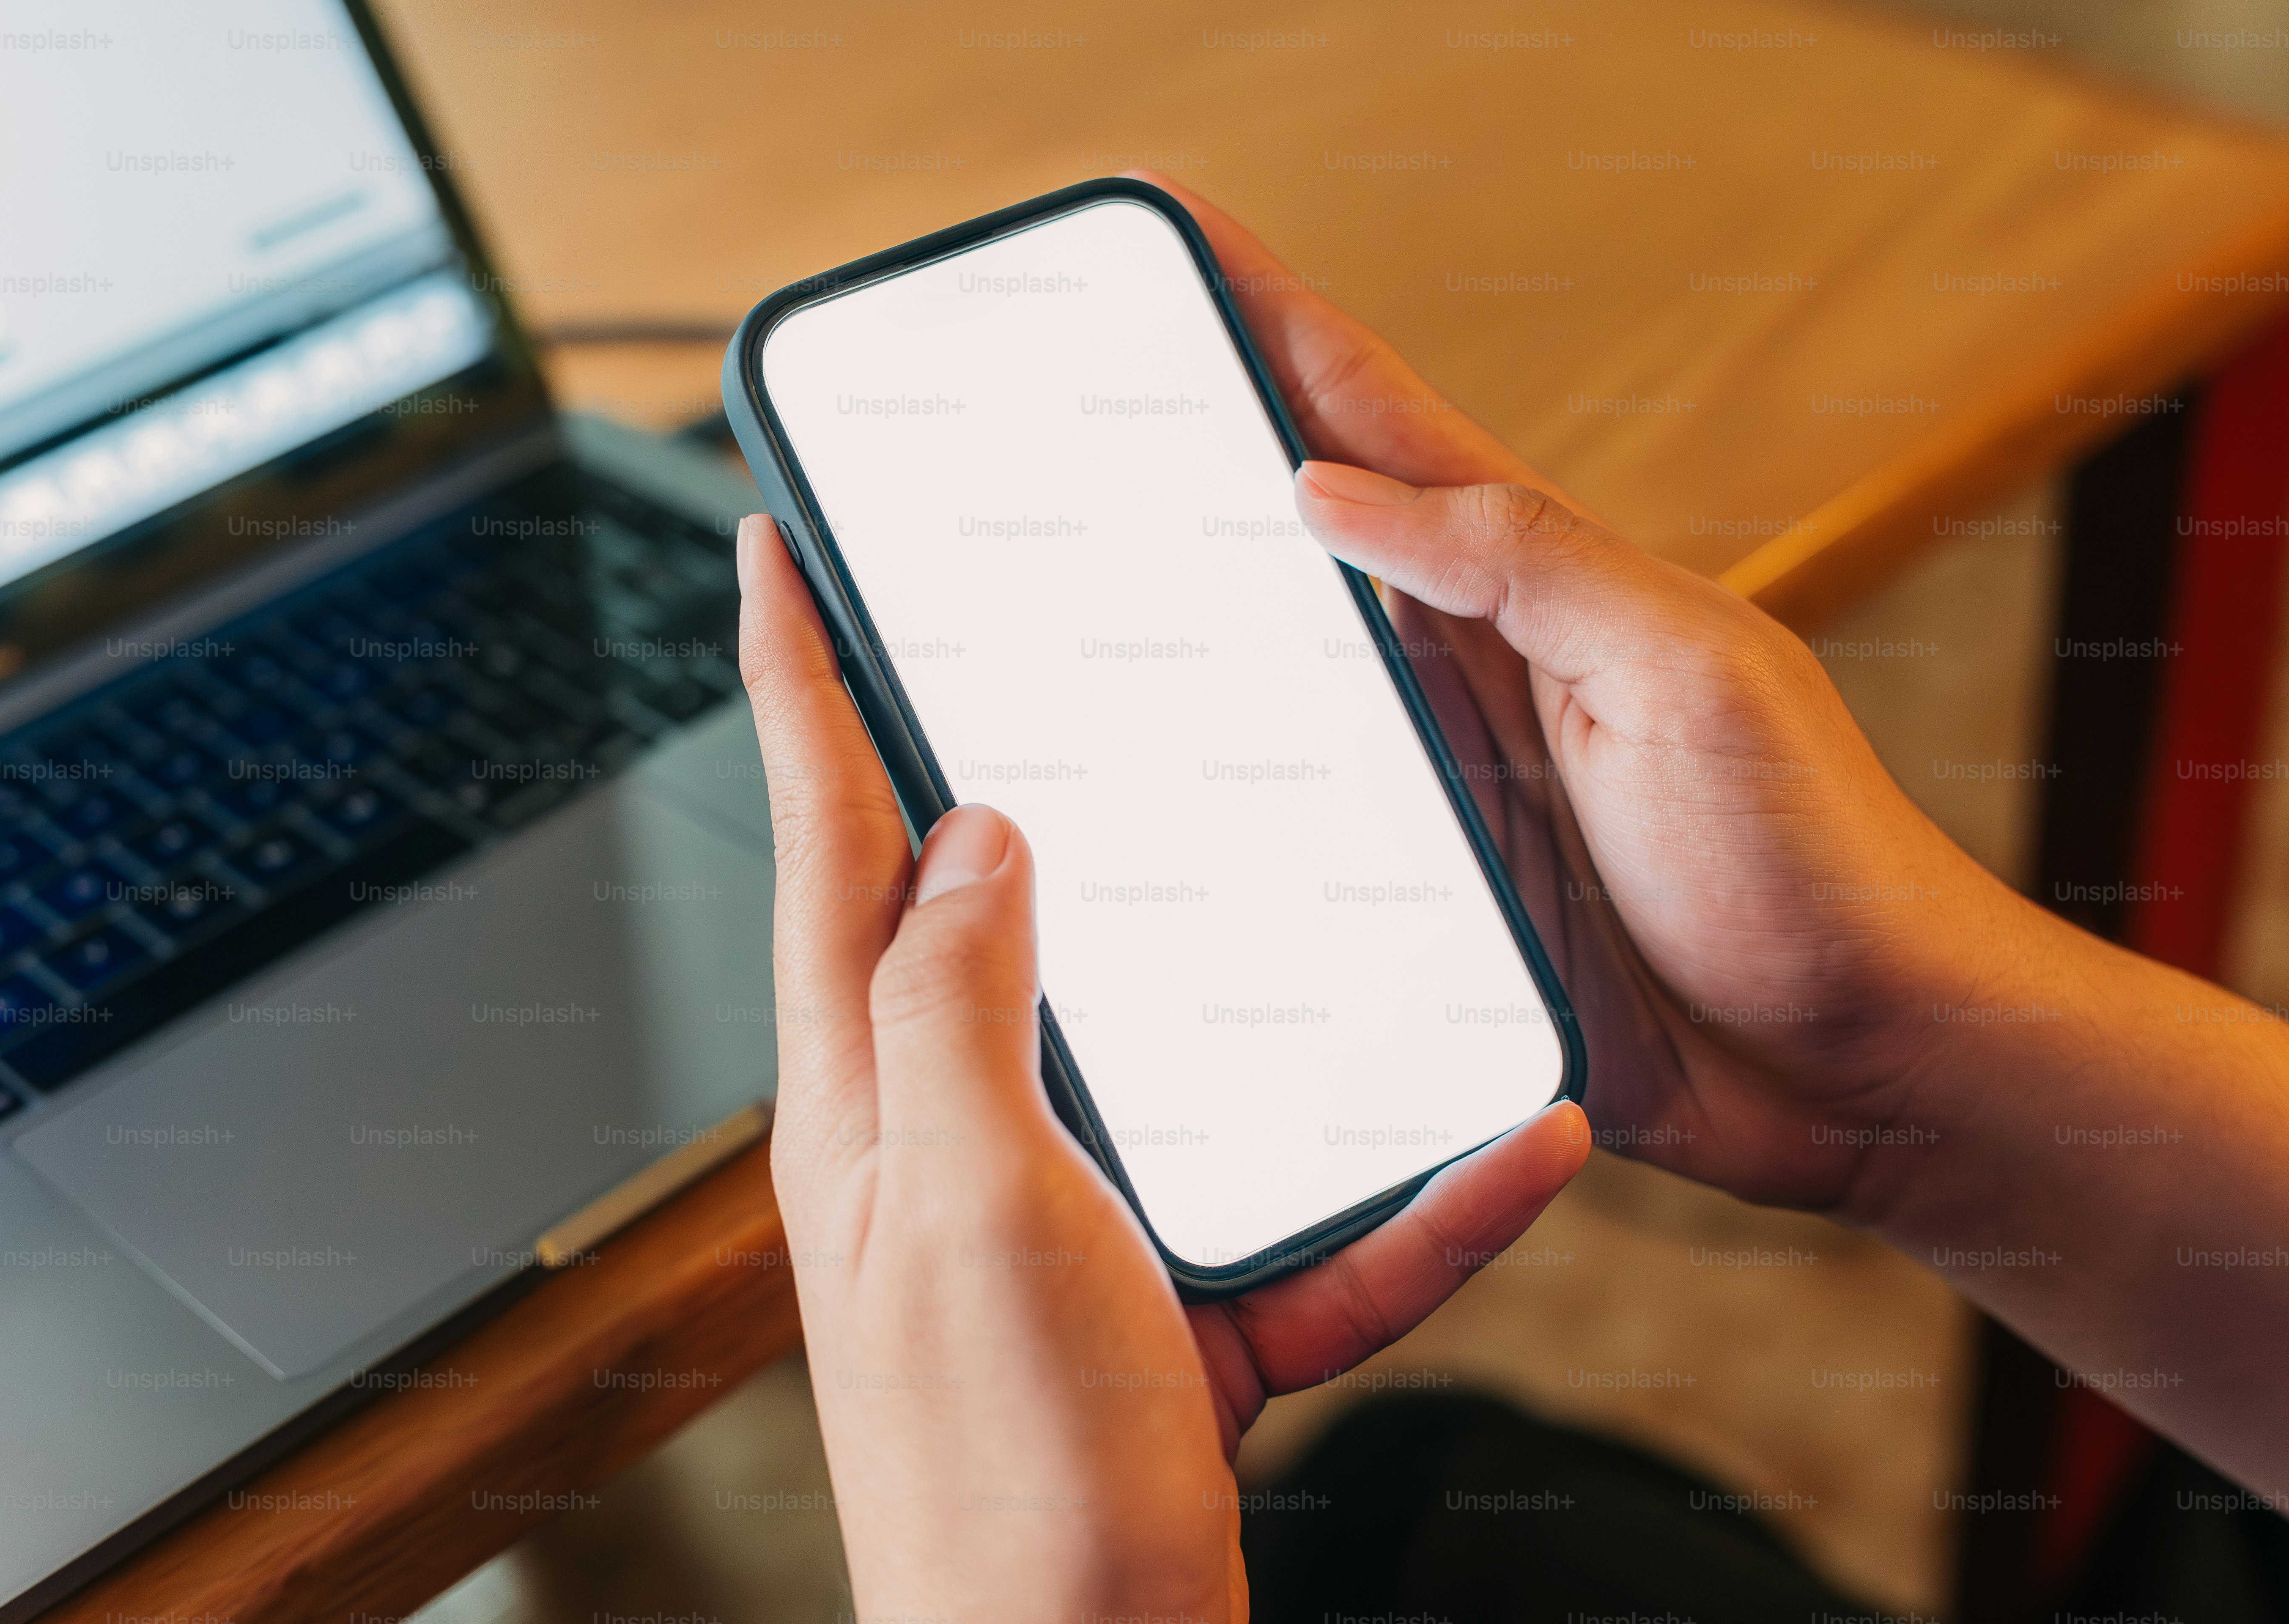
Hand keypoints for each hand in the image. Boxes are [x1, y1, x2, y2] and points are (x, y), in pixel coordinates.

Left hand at [735, 514, 1589, 1619]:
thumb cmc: (1008, 1477)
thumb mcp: (971, 1204)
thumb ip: (964, 1004)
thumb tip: (978, 830)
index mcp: (875, 1102)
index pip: (828, 841)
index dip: (799, 681)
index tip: (781, 545)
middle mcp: (957, 1142)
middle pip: (977, 914)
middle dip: (994, 771)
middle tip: (1026, 640)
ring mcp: (1072, 1223)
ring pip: (1173, 1042)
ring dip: (1255, 970)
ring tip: (1316, 856)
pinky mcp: (1181, 1308)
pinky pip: (1309, 1220)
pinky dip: (1408, 1197)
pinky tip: (1507, 1154)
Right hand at [1141, 174, 2017, 1216]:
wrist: (1867, 1064)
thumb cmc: (1815, 861)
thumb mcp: (1688, 673)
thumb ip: (1528, 564)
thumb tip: (1333, 487)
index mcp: (1540, 589)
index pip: (1379, 427)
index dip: (1279, 326)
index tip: (1184, 235)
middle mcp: (1478, 678)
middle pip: (1303, 542)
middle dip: (1193, 449)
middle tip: (1078, 370)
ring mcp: (1447, 794)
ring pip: (1279, 685)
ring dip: (1184, 622)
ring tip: (1062, 555)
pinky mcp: (1432, 910)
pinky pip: (1293, 842)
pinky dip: (1218, 805)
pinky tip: (1144, 796)